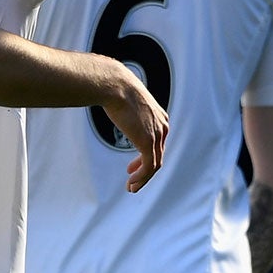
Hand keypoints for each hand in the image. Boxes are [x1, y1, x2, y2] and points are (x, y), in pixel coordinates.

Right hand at [106, 73, 168, 190]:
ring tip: (132, 187)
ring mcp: (157, 135)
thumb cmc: (116, 88)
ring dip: (143, 178)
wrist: (116, 85)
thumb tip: (110, 103)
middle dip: (144, 171)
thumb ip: (125, 108)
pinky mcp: (148, 142)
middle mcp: (162, 127)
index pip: (157, 144)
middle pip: (157, 156)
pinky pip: (149, 166)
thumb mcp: (127, 101)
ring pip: (154, 164)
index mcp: (159, 118)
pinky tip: (132, 182)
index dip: (145, 158)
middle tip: (133, 182)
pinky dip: (141, 177)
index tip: (132, 167)